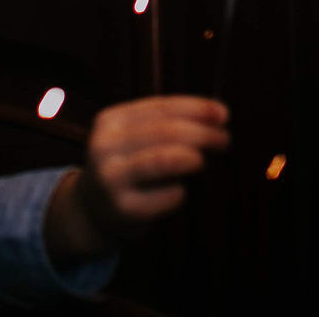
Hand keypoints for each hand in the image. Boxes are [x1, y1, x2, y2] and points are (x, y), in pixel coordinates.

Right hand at [45, 95, 229, 264]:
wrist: (93, 212)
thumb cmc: (130, 166)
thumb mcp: (136, 137)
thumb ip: (170, 123)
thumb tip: (219, 115)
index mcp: (110, 120)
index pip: (161, 107)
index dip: (196, 108)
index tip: (224, 114)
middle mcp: (105, 146)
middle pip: (166, 131)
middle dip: (203, 133)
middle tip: (225, 140)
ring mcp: (111, 178)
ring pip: (164, 159)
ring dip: (194, 158)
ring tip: (203, 162)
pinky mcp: (124, 209)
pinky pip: (168, 195)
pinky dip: (181, 191)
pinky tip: (177, 191)